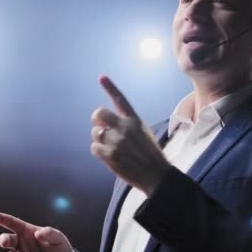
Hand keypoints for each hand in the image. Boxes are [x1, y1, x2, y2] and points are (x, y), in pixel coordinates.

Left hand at [90, 75, 170, 195]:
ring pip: (96, 133)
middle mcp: (125, 127)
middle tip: (100, 126)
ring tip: (111, 148)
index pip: (120, 100)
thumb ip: (127, 126)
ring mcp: (116, 140)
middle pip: (99, 113)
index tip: (101, 77)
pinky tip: (108, 156)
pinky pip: (94, 147)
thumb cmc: (150, 155)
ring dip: (99, 140)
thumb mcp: (143, 133)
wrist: (156, 175)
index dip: (110, 87)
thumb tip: (105, 125)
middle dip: (96, 119)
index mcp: (134, 120)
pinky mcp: (110, 154)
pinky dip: (98, 151)